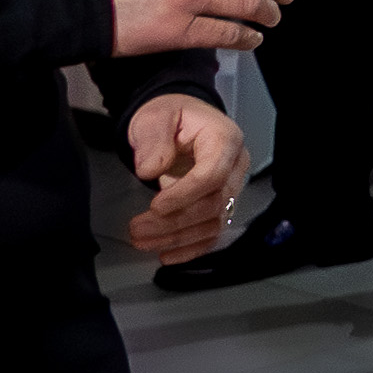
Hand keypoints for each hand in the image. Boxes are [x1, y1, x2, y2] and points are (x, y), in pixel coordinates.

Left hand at [121, 94, 251, 263]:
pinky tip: (167, 254)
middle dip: (174, 222)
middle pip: (214, 203)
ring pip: (212, 222)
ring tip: (142, 241)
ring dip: (177, 238)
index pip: (213, 174)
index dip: (185, 195)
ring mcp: (230, 187)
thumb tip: (150, 170)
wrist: (178, 121)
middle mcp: (234, 166)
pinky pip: (212, 232)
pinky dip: (191, 247)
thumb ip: (154, 141)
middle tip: (138, 229)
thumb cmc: (170, 117)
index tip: (155, 207)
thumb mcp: (156, 118)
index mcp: (224, 140)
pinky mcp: (220, 203)